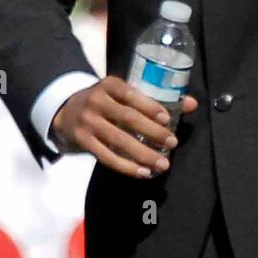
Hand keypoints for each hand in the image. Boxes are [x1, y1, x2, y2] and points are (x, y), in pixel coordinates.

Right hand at [51, 76, 199, 178]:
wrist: (65, 111)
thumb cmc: (105, 101)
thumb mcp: (122, 93)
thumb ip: (154, 98)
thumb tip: (192, 104)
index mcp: (109, 85)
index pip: (131, 94)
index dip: (149, 106)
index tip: (167, 119)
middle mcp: (96, 101)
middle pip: (127, 118)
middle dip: (152, 132)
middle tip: (173, 142)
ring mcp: (88, 122)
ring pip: (118, 140)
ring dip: (143, 154)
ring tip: (163, 164)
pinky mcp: (83, 142)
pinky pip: (106, 157)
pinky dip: (126, 166)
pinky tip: (143, 172)